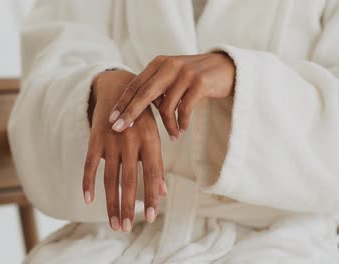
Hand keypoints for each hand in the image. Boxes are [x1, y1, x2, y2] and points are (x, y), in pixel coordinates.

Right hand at [83, 70, 166, 232]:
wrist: (118, 86)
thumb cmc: (141, 117)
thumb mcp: (154, 134)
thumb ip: (157, 163)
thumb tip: (164, 192)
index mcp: (150, 140)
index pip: (153, 174)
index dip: (151, 197)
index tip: (150, 217)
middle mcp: (131, 141)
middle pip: (129, 180)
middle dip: (129, 206)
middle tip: (126, 228)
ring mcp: (112, 140)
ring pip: (110, 177)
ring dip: (111, 203)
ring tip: (114, 223)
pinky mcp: (95, 138)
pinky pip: (90, 163)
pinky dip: (88, 182)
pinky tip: (88, 200)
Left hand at [108, 53, 234, 140]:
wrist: (227, 68)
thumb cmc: (194, 77)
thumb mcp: (172, 76)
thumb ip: (155, 87)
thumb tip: (132, 111)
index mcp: (159, 63)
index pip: (135, 84)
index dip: (122, 103)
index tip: (111, 119)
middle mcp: (169, 65)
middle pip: (144, 93)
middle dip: (130, 113)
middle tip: (119, 130)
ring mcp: (185, 73)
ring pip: (166, 106)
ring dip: (168, 125)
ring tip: (172, 136)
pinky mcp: (200, 83)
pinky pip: (184, 109)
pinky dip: (182, 123)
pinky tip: (182, 130)